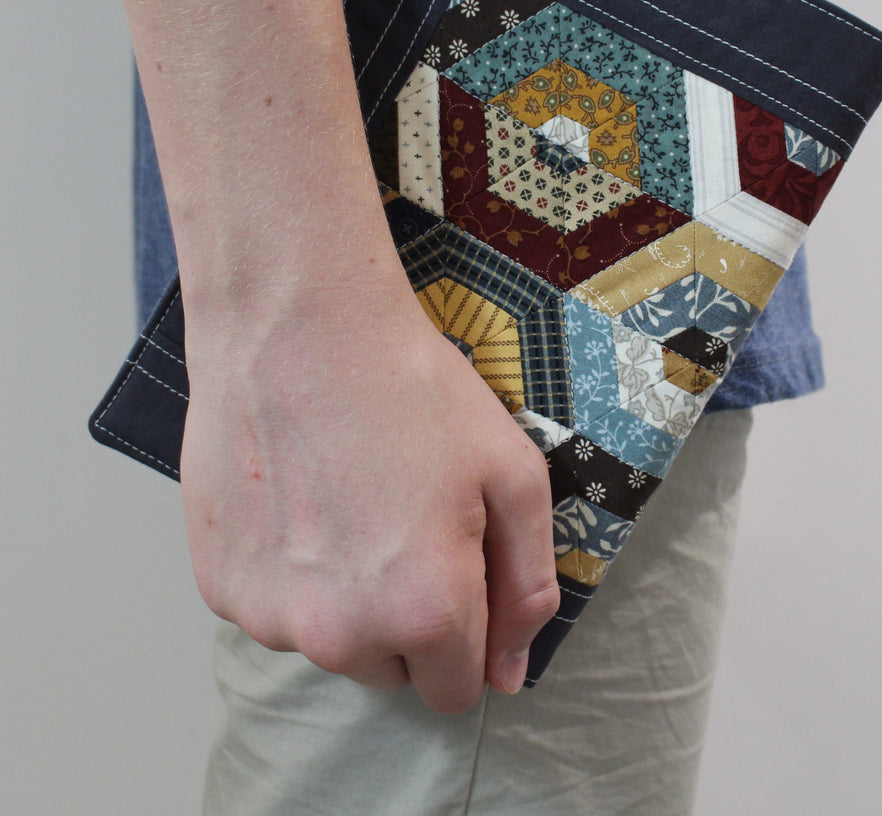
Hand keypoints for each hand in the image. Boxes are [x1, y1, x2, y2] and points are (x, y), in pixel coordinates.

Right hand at [179, 277, 559, 713]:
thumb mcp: (513, 474)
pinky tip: (298, 500)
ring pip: (328, 641)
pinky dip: (290, 573)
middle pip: (391, 671)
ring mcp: (268, 614)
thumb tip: (508, 673)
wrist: (300, 327)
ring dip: (344, 598)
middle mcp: (341, 634)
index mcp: (426, 612)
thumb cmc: (413, 390)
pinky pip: (274, 607)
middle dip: (408, 619)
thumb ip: (527, 584)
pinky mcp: (218, 584)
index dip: (468, 634)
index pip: (457, 691)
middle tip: (402, 523)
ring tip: (346, 502)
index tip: (456, 572)